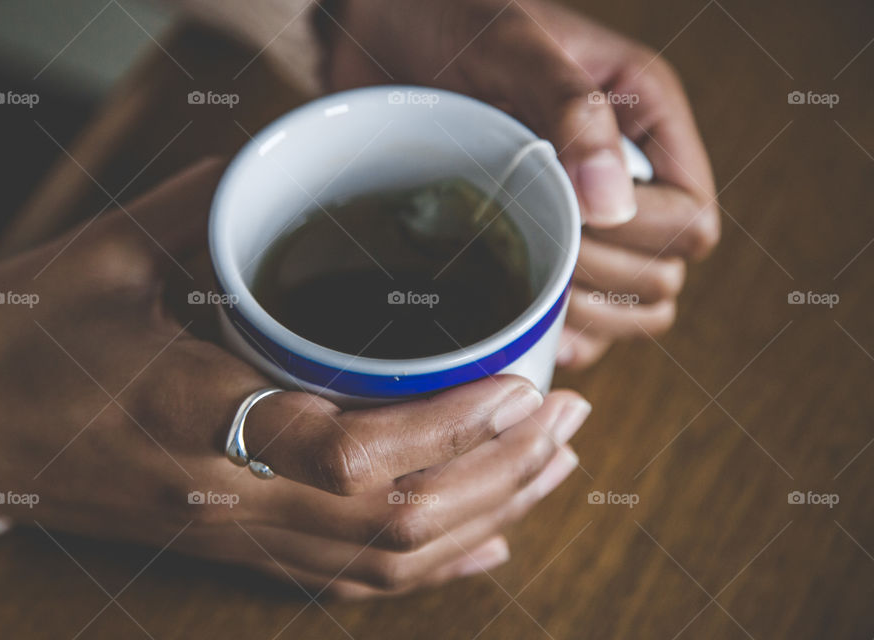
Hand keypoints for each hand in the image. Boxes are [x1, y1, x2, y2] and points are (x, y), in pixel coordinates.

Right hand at [0, 159, 590, 597]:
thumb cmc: (22, 339)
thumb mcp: (107, 252)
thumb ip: (213, 207)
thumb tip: (299, 157)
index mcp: (188, 411)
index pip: (342, 451)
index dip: (444, 429)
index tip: (517, 383)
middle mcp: (222, 492)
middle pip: (389, 520)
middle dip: (496, 474)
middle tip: (566, 416)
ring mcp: (232, 534)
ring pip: (383, 559)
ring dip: (482, 517)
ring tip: (550, 465)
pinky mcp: (234, 549)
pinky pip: (348, 581)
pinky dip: (433, 566)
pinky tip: (489, 539)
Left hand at [319, 0, 720, 367]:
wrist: (380, 40)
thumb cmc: (448, 21)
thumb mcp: (512, 46)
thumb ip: (571, 110)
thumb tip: (612, 207)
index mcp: (642, 122)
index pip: (691, 218)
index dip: (644, 237)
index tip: (574, 219)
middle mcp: (623, 179)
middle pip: (663, 274)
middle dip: (604, 278)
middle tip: (532, 245)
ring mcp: (581, 222)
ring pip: (627, 311)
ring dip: (581, 315)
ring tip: (521, 284)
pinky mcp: (538, 250)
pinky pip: (576, 326)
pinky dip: (553, 332)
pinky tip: (515, 315)